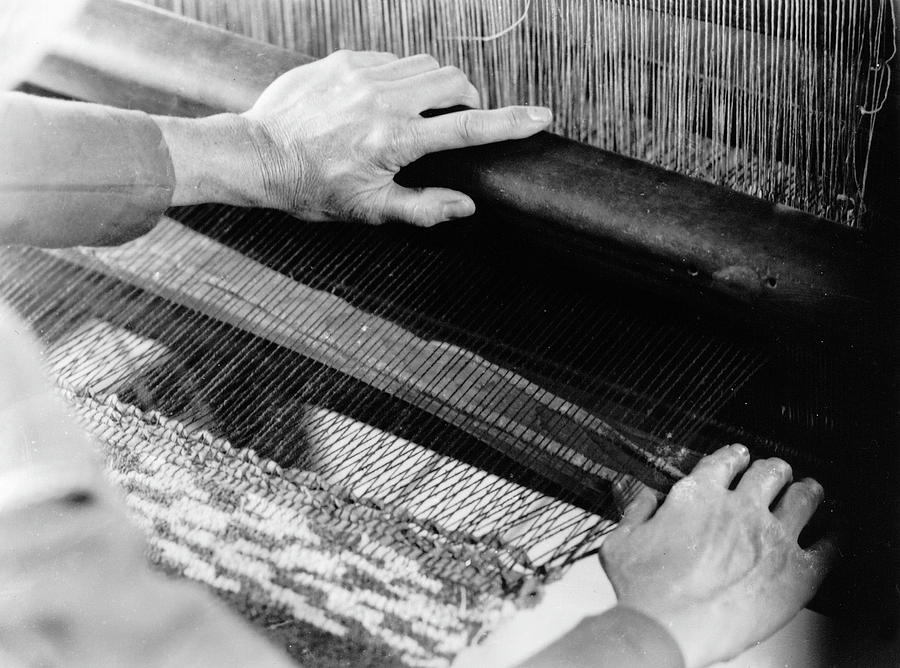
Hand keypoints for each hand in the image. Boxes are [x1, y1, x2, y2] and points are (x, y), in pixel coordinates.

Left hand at [239, 49, 551, 225]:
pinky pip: (392, 59)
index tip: (541, 117)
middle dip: (466, 99)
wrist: (257, 155)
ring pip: (425, 64)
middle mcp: (383, 99)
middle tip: (453, 122)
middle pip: (453, 82)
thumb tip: (466, 207)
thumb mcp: (369, 210)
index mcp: (395, 140)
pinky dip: (401, 77)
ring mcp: (362, 73)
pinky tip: (382, 101)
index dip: (510, 122)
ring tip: (417, 113)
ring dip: (435, 85)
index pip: (467, 127)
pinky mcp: (343, 59)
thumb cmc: (313, 188)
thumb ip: (423, 209)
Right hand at [600, 444, 836, 667]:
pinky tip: (834, 536)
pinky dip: (835, 536)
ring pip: (805, 497)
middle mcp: (739, 508)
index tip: (740, 459)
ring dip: (807, 492)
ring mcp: (771, 537)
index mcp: (699, 495)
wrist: (664, 629)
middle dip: (775, 471)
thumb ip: (634, 510)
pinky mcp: (796, 571)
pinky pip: (831, 546)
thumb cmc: (642, 590)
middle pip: (771, 471)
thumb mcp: (620, 540)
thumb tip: (641, 494)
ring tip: (810, 493)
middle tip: (777, 475)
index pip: (726, 460)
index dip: (735, 457)